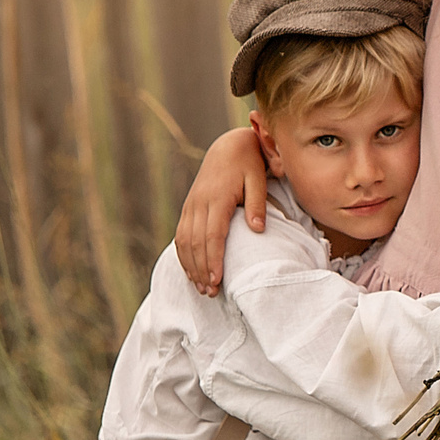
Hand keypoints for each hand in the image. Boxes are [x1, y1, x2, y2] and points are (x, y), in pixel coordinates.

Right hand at [176, 127, 268, 293]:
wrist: (228, 147)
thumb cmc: (248, 164)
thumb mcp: (258, 178)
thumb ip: (257, 203)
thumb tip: (258, 229)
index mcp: (217, 198)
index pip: (212, 235)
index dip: (213, 259)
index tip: (217, 280)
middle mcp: (199, 203)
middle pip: (196, 243)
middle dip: (201, 270)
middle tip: (211, 293)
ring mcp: (191, 205)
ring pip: (184, 241)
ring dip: (191, 266)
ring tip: (202, 288)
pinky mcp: (188, 207)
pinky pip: (181, 235)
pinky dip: (184, 255)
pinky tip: (191, 271)